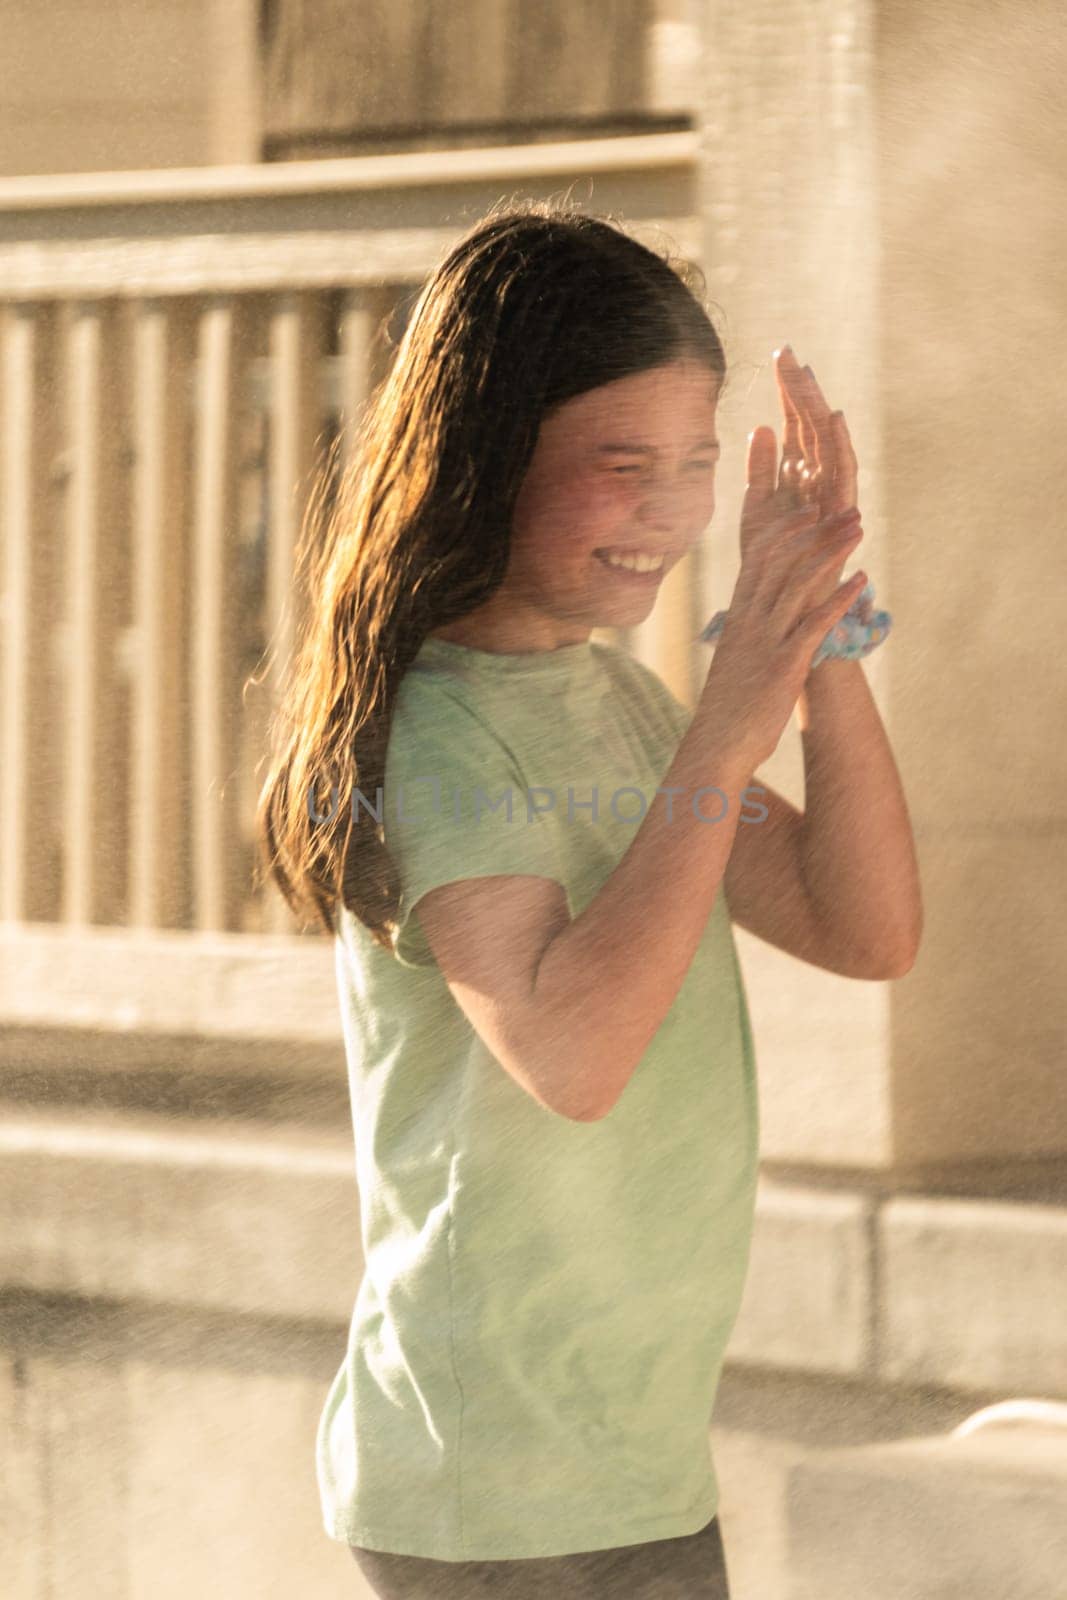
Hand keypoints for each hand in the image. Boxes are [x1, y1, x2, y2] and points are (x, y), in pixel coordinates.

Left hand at [744, 348, 870, 626]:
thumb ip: (760, 470)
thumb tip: (760, 426)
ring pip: (826, 441)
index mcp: (798, 475)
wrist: (784, 605)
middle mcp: (818, 478)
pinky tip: (833, 417)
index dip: (787, 390)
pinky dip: (839, 444)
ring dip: (816, 407)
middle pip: (810, 425)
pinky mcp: (841, 512)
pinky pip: (844, 472)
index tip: (778, 355)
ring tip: (805, 375)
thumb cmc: (773, 563)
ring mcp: (832, 493)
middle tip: (787, 353)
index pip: (794, 423)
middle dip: (799, 389)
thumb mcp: (757, 509)